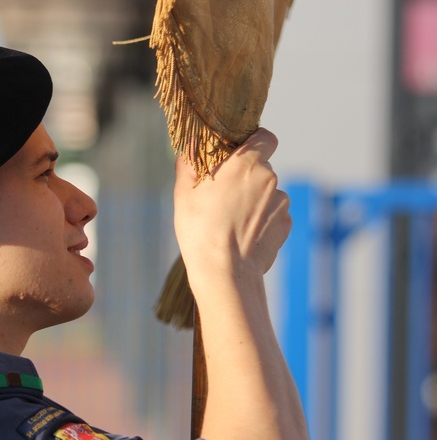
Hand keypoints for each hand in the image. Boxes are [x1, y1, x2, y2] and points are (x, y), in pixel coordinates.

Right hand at [173, 128, 290, 286]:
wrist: (224, 271)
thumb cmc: (200, 229)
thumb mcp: (183, 192)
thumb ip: (188, 163)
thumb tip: (189, 149)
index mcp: (246, 163)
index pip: (265, 137)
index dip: (254, 141)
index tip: (239, 153)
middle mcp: (269, 178)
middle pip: (262, 168)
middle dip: (246, 177)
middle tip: (224, 196)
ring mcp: (281, 203)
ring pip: (269, 193)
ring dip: (255, 200)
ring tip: (232, 221)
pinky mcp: (286, 225)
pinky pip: (274, 215)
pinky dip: (262, 220)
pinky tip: (243, 234)